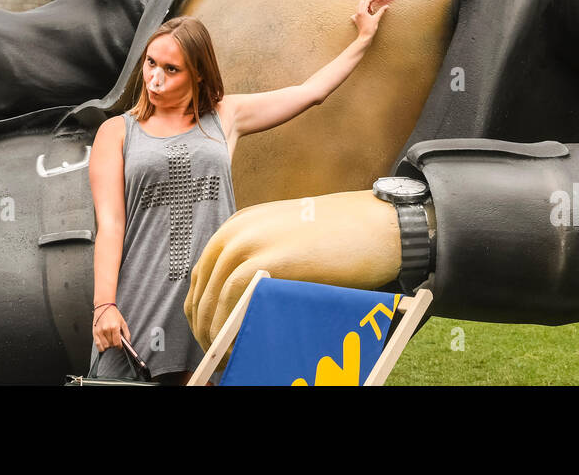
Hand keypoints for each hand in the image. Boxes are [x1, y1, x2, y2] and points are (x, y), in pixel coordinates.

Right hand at [93, 304, 129, 351]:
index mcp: (114, 327)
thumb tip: (128, 343)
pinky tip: (104, 343)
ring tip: (110, 341)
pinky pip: (98, 345)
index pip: (117, 343)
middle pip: (111, 345)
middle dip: (114, 345)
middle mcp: (106, 329)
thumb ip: (127, 333)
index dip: (119, 346)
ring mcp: (99, 331)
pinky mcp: (94, 333)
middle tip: (115, 341)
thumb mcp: (123, 322)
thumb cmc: (114, 314)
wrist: (103, 307)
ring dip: (108, 346)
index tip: (120, 345)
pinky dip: (101, 347)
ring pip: (105, 346)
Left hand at [184, 190, 401, 351]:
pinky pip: (232, 302)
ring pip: (213, 297)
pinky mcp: (266, 260)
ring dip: (214, 332)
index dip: (201, 306)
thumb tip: (241, 300)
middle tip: (215, 352)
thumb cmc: (342, 236)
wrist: (377, 224)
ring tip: (227, 355)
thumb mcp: (289, 238)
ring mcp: (250, 243)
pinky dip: (229, 328)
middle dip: (203, 324)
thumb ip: (262, 258)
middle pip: (203, 287)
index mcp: (242, 223)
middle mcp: (238, 230)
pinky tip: (240, 344)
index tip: (208, 331)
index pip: (204, 271)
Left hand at [351, 0, 388, 42]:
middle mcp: (358, 12)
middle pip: (363, 2)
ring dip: (366, 8)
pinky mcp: (356, 20)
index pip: (368, 0)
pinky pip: (357, 13)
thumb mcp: (376, 19)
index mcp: (362, 11)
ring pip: (360, 7)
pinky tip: (366, 17)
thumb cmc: (370, 29)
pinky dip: (362, 13)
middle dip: (370, 4)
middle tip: (374, 10)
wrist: (365, 37)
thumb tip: (386, 6)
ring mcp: (356, 16)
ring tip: (371, 14)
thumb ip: (381, 11)